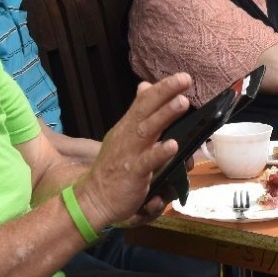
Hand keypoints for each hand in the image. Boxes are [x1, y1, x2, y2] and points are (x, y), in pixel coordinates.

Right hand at [72, 73, 190, 228]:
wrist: (93, 199)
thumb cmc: (113, 167)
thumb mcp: (124, 136)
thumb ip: (137, 113)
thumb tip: (145, 86)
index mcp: (127, 127)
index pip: (144, 102)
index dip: (162, 88)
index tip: (182, 77)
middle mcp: (128, 136)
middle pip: (146, 109)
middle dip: (165, 93)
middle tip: (184, 79)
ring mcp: (130, 154)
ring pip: (147, 130)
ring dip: (165, 115)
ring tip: (182, 102)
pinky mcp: (132, 173)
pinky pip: (147, 162)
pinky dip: (159, 153)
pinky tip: (172, 145)